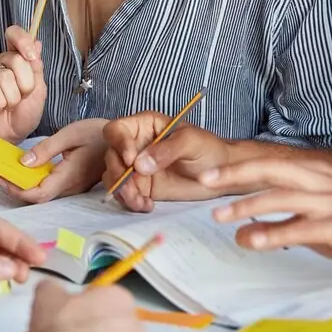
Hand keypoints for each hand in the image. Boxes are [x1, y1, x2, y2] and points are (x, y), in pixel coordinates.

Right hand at [0, 25, 47, 141]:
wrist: (8, 136)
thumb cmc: (23, 113)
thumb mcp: (38, 90)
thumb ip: (36, 67)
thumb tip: (36, 42)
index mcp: (15, 58)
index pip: (14, 34)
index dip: (23, 41)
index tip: (32, 57)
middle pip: (15, 59)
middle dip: (25, 83)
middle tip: (22, 96)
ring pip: (4, 76)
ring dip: (13, 97)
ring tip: (9, 105)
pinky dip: (0, 103)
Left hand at [0, 118, 108, 203]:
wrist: (123, 140)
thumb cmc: (98, 133)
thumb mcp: (70, 134)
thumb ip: (46, 149)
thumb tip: (22, 162)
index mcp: (69, 176)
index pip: (38, 194)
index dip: (16, 190)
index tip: (0, 177)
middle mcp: (71, 187)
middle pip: (38, 197)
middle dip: (15, 188)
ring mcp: (74, 187)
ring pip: (44, 194)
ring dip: (24, 185)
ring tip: (8, 170)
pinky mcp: (74, 182)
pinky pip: (51, 187)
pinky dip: (35, 180)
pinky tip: (27, 169)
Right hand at [101, 111, 231, 211]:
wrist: (220, 174)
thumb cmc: (208, 149)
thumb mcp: (191, 142)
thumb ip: (166, 149)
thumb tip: (139, 164)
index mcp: (145, 125)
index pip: (117, 130)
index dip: (119, 144)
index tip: (131, 161)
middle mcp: (136, 144)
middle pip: (111, 156)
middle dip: (119, 175)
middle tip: (134, 190)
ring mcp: (136, 167)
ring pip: (114, 177)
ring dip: (123, 192)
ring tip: (141, 201)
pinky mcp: (141, 186)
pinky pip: (125, 193)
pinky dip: (130, 201)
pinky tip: (147, 205)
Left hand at [200, 158, 331, 277]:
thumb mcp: (317, 220)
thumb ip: (281, 223)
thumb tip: (244, 230)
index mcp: (316, 174)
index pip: (270, 165)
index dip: (237, 168)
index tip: (210, 175)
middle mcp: (322, 182)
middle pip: (271, 170)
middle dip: (236, 174)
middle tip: (206, 182)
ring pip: (282, 196)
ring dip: (248, 205)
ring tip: (222, 216)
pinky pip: (301, 228)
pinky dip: (274, 233)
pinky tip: (254, 240)